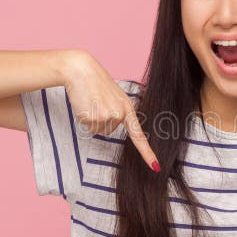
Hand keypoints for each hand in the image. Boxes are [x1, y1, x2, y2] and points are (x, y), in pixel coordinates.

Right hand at [60, 50, 159, 171]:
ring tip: (91, 102)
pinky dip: (84, 118)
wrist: (81, 70)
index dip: (147, 152)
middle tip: (96, 102)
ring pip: (98, 130)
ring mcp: (108, 117)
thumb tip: (109, 128)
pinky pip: (88, 127)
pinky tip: (85, 104)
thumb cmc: (95, 82)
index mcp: (128, 108)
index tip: (155, 167)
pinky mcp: (95, 117)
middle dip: (100, 120)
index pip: (138, 135)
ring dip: (92, 119)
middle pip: (109, 131)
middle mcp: (121, 114)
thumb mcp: (113, 96)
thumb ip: (117, 112)